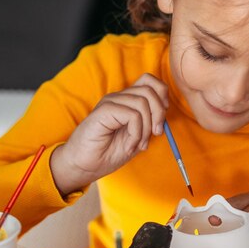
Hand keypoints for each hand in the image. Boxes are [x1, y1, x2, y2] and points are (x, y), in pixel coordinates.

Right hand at [51, 73, 167, 194]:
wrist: (84, 165)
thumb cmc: (107, 152)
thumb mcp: (137, 136)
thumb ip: (150, 123)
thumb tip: (164, 113)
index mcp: (127, 100)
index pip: (150, 81)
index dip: (162, 96)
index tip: (161, 119)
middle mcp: (119, 97)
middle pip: (150, 90)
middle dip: (159, 114)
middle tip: (156, 134)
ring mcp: (110, 102)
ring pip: (143, 103)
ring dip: (146, 129)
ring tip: (138, 144)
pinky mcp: (104, 110)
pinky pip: (132, 115)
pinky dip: (136, 133)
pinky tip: (128, 146)